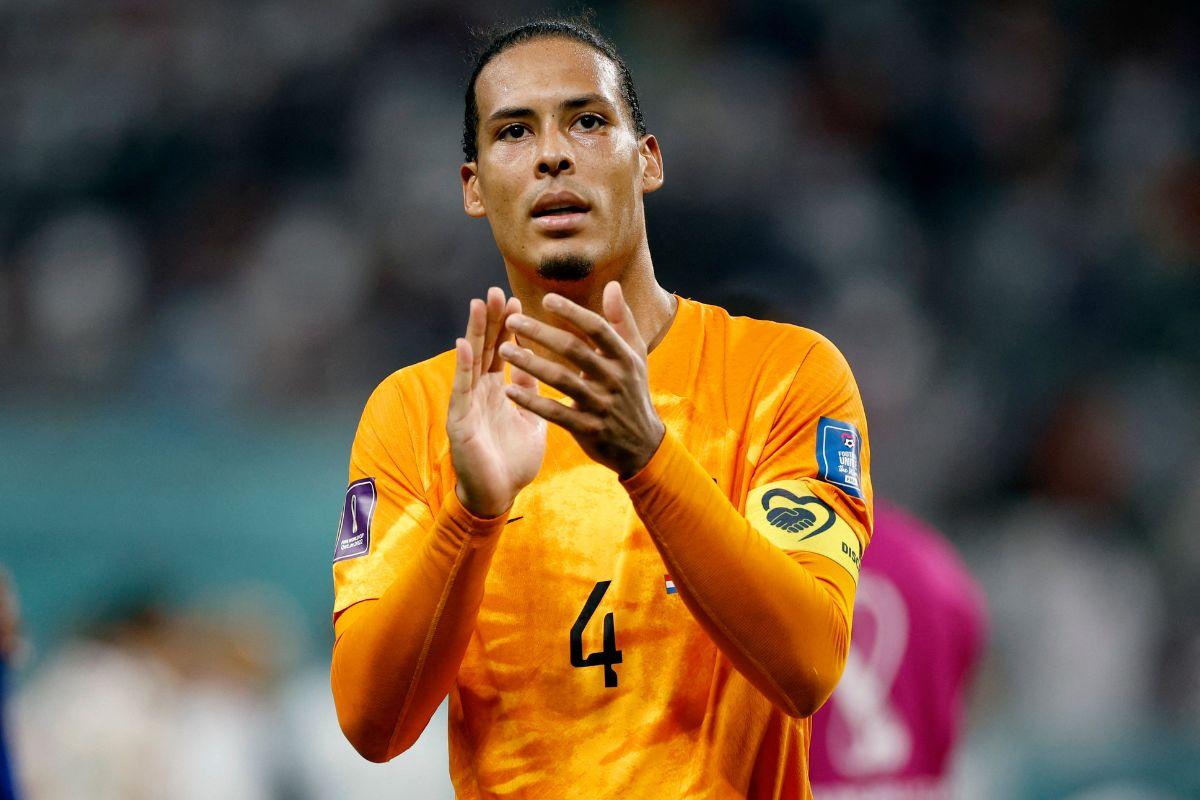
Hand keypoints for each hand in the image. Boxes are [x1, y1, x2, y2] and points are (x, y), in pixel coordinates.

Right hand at [448, 287, 546, 516]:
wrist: (498, 496)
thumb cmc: (512, 461)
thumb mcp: (530, 419)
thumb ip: (531, 391)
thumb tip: (540, 365)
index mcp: (498, 391)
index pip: (503, 351)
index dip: (509, 327)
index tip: (517, 301)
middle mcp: (480, 392)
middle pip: (486, 348)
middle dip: (491, 320)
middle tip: (497, 290)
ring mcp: (468, 404)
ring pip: (471, 362)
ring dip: (475, 333)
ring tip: (480, 305)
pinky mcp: (460, 421)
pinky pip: (462, 390)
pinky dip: (463, 367)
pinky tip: (465, 345)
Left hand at [498, 281, 664, 478]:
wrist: (642, 444)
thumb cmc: (633, 391)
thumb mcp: (635, 356)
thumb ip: (621, 321)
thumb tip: (612, 286)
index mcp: (625, 357)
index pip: (597, 328)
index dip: (572, 312)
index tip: (546, 299)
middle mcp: (614, 379)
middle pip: (573, 350)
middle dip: (540, 333)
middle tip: (512, 321)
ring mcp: (601, 405)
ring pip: (561, 380)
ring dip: (530, 363)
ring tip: (504, 350)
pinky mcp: (588, 429)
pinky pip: (555, 413)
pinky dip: (532, 401)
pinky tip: (510, 390)